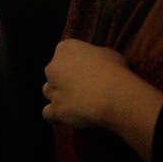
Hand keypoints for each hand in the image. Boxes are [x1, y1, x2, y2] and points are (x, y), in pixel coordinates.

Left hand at [42, 39, 162, 161]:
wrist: (113, 94)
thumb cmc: (114, 70)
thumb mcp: (107, 53)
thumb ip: (94, 57)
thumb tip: (95, 63)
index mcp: (66, 48)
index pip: (64, 53)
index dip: (75, 62)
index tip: (86, 69)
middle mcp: (54, 66)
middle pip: (53, 72)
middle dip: (63, 78)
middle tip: (82, 86)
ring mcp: (52, 89)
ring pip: (48, 91)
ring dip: (58, 95)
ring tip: (76, 102)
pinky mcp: (55, 109)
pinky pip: (48, 113)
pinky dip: (56, 115)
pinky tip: (67, 115)